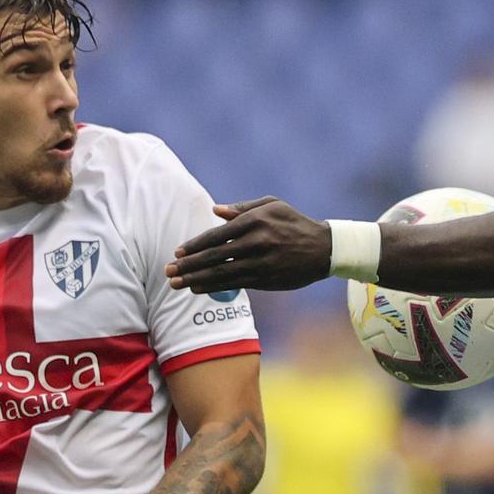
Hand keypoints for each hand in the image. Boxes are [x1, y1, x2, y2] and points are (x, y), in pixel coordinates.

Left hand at [167, 197, 332, 293]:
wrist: (324, 248)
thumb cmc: (294, 223)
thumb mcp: (272, 206)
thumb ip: (242, 208)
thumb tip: (215, 211)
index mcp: (255, 221)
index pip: (217, 235)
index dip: (195, 245)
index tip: (178, 252)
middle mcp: (257, 242)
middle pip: (215, 256)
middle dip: (189, 265)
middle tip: (168, 270)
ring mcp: (262, 262)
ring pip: (222, 273)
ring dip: (196, 279)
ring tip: (177, 283)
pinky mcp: (267, 279)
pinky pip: (236, 284)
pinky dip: (215, 287)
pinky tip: (199, 288)